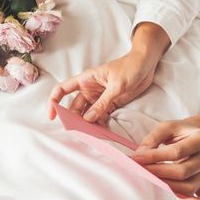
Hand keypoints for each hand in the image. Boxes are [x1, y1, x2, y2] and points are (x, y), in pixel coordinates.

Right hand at [48, 23, 170, 123]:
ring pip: (87, 114)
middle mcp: (89, 90)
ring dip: (87, 124)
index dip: (54, 101)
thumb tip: (88, 119)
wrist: (147, 64)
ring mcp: (99, 98)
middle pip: (75, 107)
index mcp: (86, 80)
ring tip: (89, 134)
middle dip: (73, 119)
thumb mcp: (116, 85)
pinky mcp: (109, 104)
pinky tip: (101, 132)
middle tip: (76, 131)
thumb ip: (102, 103)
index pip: (63, 89)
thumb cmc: (130, 67)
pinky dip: (99, 124)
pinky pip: (100, 116)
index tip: (53, 116)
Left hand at [132, 120, 199, 199]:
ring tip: (152, 180)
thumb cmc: (180, 131)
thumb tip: (139, 157)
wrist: (197, 135)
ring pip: (190, 187)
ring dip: (168, 187)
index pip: (177, 152)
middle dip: (158, 173)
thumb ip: (152, 139)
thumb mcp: (166, 127)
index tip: (137, 158)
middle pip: (183, 172)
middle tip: (141, 170)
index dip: (154, 157)